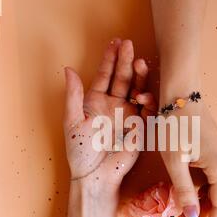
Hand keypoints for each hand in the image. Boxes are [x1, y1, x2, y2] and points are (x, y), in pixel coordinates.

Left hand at [63, 39, 153, 192]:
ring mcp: (128, 114)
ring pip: (136, 89)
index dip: (109, 59)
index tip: (114, 42)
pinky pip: (147, 109)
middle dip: (125, 61)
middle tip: (128, 44)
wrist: (95, 174)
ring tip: (139, 62)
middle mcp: (114, 104)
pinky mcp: (140, 126)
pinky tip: (141, 93)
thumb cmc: (81, 150)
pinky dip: (147, 99)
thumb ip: (73, 95)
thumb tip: (68, 69)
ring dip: (138, 76)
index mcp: (96, 101)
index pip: (105, 75)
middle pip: (122, 78)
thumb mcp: (72, 120)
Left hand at [160, 100, 216, 216]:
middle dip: (201, 214)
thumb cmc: (174, 125)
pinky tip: (183, 190)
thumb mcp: (174, 162)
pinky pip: (211, 175)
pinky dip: (199, 186)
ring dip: (199, 200)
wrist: (180, 93)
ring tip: (176, 209)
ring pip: (215, 187)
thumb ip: (183, 191)